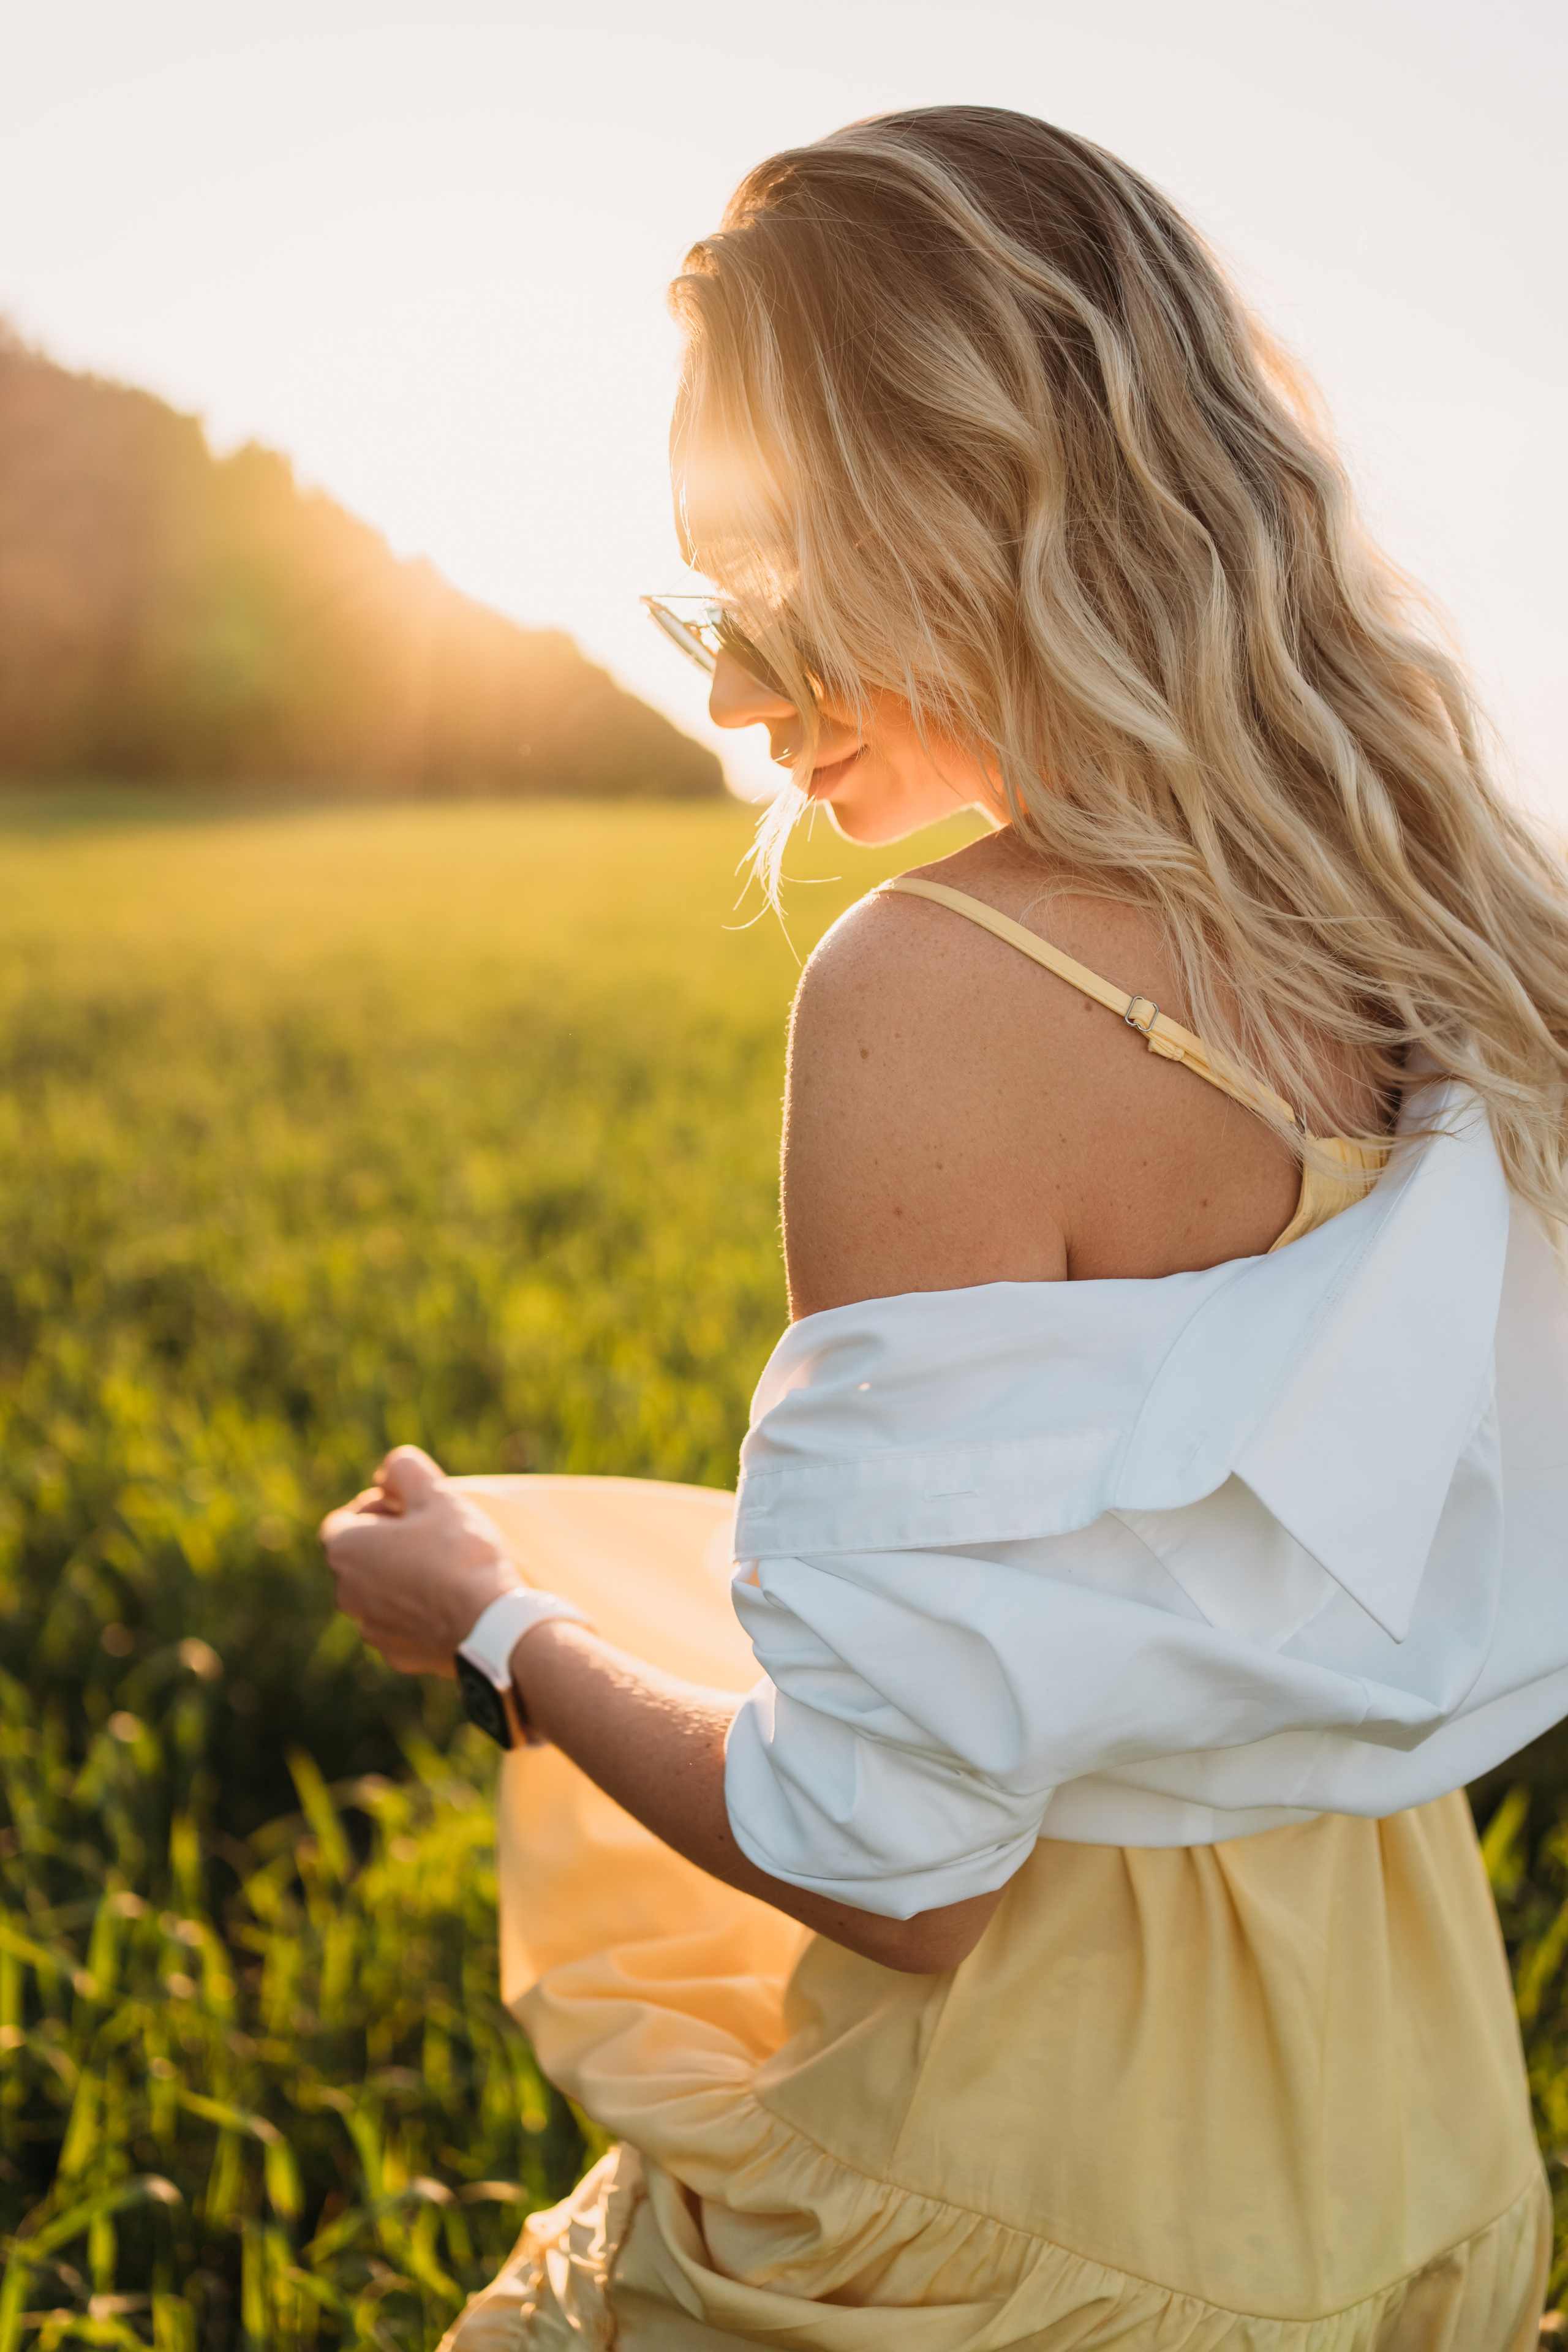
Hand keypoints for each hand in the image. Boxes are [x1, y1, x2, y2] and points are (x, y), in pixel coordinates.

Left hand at [319, 1446, 521, 1675]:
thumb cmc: (460, 1553)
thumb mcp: (436, 1494)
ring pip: (381, 1593)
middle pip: (362, 1556)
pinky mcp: (397, 1655)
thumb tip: (388, 1471)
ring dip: (403, 1578)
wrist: (491, 1626)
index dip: (379, 1507)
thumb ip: (404, 1469)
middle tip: (434, 1536)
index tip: (414, 1510)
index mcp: (345, 1551)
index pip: (346, 1518)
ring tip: (446, 1570)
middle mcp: (345, 1594)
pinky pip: (402, 1624)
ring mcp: (371, 1629)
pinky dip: (419, 1612)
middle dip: (391, 1543)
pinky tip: (451, 1603)